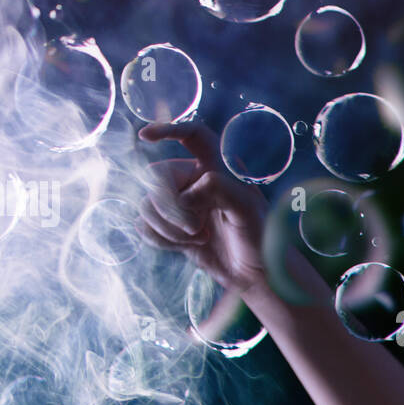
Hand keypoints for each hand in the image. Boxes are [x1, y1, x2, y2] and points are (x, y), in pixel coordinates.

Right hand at [135, 121, 268, 296]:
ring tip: (198, 237)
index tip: (145, 136)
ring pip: (147, 204)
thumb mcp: (247, 210)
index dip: (168, 130)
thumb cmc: (259, 238)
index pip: (192, 136)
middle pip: (158, 177)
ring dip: (167, 227)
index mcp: (218, 167)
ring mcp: (180, 204)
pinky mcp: (170, 228)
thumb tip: (184, 196)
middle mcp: (196, 180)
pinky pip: (145, 225)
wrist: (254, 274)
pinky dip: (161, 239)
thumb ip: (219, 190)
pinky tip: (187, 246)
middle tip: (194, 227)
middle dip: (169, 207)